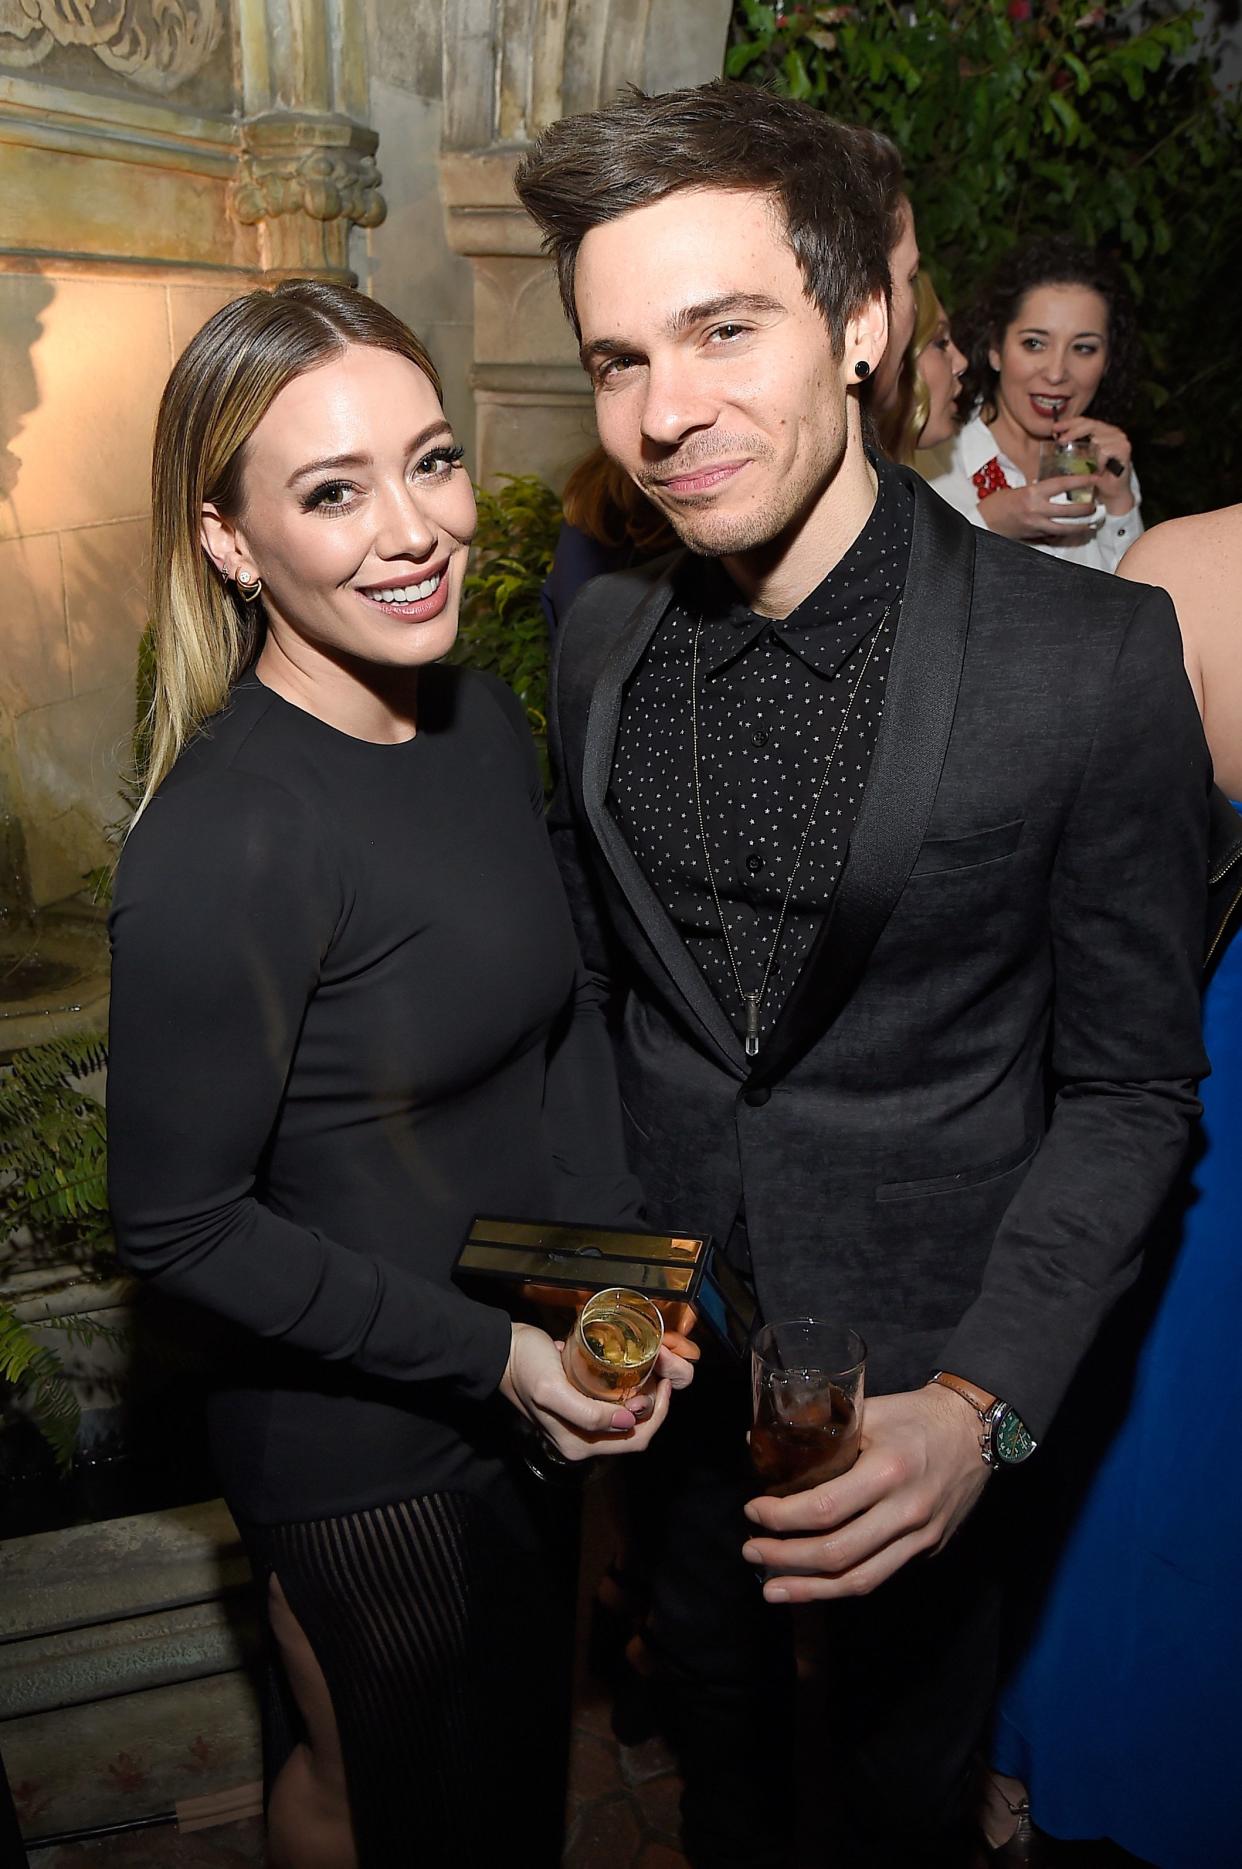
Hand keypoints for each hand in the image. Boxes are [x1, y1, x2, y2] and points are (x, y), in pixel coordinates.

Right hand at [500, 1320, 692, 1462]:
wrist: (501, 1352)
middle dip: (654, 1407)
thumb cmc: (526, 1367)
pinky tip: (630, 1375)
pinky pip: (613, 1409)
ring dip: (642, 1400)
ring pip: (626, 1421)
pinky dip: (627, 1395)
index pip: (635, 1440)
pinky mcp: (578, 1409)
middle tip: (659, 1373)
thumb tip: (628, 1422)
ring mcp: (579, 1427)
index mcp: (579, 1445)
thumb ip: (588, 1413)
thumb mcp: (553, 1390)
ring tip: (650, 1372)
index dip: (657, 1414)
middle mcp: (581, 1443)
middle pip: (634, 1433)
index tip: (664, 1381)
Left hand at [740, 1385, 989, 1600]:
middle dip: (786, 1559)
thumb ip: (819, 1429)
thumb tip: (756, 1439)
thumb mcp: (869, 1411)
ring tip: (772, 1589)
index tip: (753, 1510)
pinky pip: (879, 1575)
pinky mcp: (927, 1548)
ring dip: (810, 1589)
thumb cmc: (916, 1416)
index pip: (824, 1508)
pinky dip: (842, 1586)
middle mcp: (905, 1511)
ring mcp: (920, 1536)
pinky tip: (814, 1586)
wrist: (975, 1430)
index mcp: (887, 1470)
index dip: (781, 1517)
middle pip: (837, 1553)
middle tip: (751, 1551)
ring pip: (860, 1579)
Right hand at [978, 477, 1099, 545]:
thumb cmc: (999, 503)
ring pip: (1065, 528)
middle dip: (1085, 508)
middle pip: (1069, 510)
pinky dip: (1065, 534)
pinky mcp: (1034, 536)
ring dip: (1080, 526)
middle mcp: (1037, 510)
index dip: (1081, 481)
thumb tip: (1058, 490)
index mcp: (1033, 493)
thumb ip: (1039, 491)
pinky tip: (1074, 533)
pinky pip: (1053, 535)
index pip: (1062, 484)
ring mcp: (1036, 525)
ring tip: (1091, 524)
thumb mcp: (1020, 490)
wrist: (984, 521)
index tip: (1094, 478)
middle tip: (1096, 505)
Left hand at [1053, 415, 1134, 513]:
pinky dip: (1099, 461)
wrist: (1112, 492)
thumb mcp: (1082, 459)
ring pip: (1097, 440)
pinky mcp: (1124, 449)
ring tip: (1089, 466)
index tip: (1055, 428)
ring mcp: (1120, 439)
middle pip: (1090, 425)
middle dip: (1073, 432)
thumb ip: (1075, 448)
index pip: (1085, 421)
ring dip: (1090, 454)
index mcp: (1102, 431)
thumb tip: (1057, 440)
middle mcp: (1113, 432)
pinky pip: (1105, 451)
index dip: (1069, 423)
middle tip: (1061, 441)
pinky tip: (1099, 469)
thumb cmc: (1097, 476)